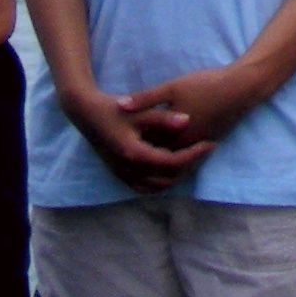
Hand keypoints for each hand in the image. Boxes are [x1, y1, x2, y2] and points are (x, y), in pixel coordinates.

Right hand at [59, 81, 214, 192]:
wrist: (85, 114)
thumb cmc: (113, 109)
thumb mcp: (138, 111)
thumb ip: (163, 118)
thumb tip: (188, 120)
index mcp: (135, 154)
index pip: (173, 163)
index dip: (194, 155)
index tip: (210, 143)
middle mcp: (129, 170)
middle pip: (169, 178)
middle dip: (190, 167)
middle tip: (205, 151)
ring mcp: (123, 175)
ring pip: (158, 186)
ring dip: (177, 176)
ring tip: (192, 159)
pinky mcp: (120, 175)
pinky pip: (145, 187)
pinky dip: (161, 182)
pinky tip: (172, 168)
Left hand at [124, 61, 270, 156]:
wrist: (240, 89)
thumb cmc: (205, 85)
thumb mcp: (172, 87)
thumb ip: (145, 99)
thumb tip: (119, 106)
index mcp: (172, 135)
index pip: (144, 148)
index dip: (128, 144)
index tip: (113, 138)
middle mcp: (184, 147)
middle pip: (157, 158)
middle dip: (141, 155)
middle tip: (121, 148)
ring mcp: (197, 148)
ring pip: (173, 161)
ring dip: (158, 158)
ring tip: (140, 151)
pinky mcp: (207, 144)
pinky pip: (187, 158)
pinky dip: (175, 156)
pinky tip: (166, 147)